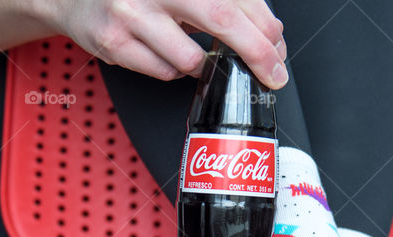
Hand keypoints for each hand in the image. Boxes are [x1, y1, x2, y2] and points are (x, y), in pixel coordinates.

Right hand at [47, 0, 287, 87]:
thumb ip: (222, 0)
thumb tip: (269, 32)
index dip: (265, 25)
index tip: (278, 46)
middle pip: (222, 19)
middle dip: (256, 52)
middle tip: (273, 73)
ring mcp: (132, 13)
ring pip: (191, 57)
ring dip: (204, 65)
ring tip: (196, 53)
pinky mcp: (114, 42)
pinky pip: (163, 72)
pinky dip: (174, 69)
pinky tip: (165, 53)